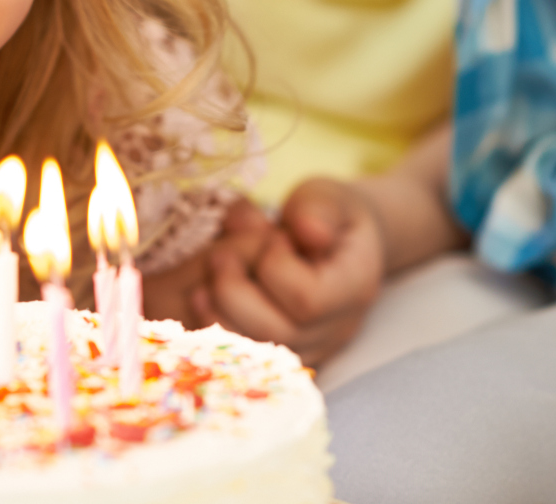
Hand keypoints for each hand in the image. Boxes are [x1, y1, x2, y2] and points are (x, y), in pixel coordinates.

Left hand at [193, 180, 385, 365]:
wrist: (337, 241)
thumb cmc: (327, 214)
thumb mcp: (327, 196)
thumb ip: (318, 208)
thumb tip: (307, 230)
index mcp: (353, 288)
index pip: (307, 300)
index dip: (275, 267)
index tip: (270, 236)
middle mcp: (335, 329)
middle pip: (278, 335)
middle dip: (235, 294)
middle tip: (219, 256)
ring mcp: (310, 348)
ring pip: (257, 355)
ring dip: (219, 317)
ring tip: (204, 282)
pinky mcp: (283, 356)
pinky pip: (245, 359)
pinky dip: (217, 331)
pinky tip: (203, 301)